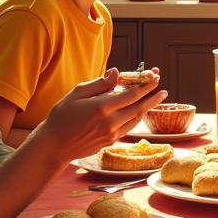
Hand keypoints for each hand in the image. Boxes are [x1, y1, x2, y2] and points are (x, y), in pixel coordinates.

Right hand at [38, 67, 165, 160]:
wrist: (54, 145)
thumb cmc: (62, 116)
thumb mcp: (76, 93)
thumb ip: (99, 84)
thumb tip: (116, 72)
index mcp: (101, 107)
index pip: (131, 94)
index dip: (146, 86)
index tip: (155, 78)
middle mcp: (110, 122)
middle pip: (139, 107)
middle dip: (153, 97)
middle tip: (163, 89)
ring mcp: (111, 134)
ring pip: (136, 119)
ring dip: (148, 108)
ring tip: (157, 98)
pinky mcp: (110, 142)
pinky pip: (128, 128)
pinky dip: (137, 118)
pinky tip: (140, 111)